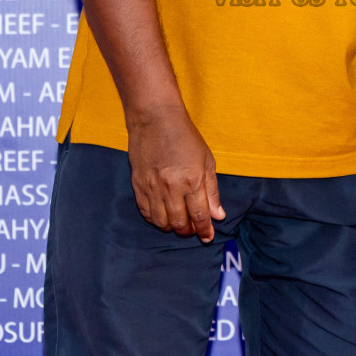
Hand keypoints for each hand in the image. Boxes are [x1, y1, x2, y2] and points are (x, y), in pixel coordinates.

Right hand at [125, 112, 224, 242]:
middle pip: (180, 223)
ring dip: (171, 227)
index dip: (204, 230)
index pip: (199, 216)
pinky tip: (162, 215)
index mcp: (192, 180)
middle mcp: (172, 188)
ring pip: (162, 222)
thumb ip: (212, 190)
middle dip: (188, 230)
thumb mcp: (206, 160)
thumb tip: (217, 215)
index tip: (207, 237)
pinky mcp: (138, 186)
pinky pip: (146, 212)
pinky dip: (155, 219)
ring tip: (178, 222)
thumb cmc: (185, 136)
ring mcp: (153, 188)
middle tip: (192, 228)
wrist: (155, 119)